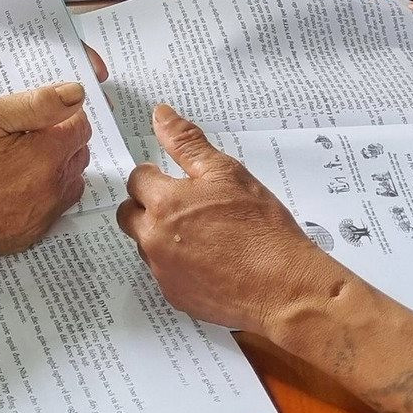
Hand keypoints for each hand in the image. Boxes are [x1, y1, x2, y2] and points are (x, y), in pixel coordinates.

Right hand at [0, 83, 92, 256]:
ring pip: (69, 181)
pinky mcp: (30, 233)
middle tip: (24, 135)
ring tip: (19, 160)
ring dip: (55, 167)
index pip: (81, 125)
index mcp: (46, 154)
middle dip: (59, 139)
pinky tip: (16, 185)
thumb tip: (75, 94)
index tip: (41, 114)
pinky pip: (53, 208)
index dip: (62, 114)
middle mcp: (52, 187)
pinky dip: (43, 194)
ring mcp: (42, 214)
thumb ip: (36, 103)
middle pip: (78, 153)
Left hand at [117, 106, 334, 337]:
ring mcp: (163, 272)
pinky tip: (209, 260)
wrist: (284, 287)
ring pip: (145, 245)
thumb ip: (187, 143)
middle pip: (129, 214)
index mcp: (164, 204)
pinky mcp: (175, 297)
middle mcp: (154, 239)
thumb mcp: (227, 173)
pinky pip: (163, 273)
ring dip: (161, 235)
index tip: (177, 181)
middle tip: (183, 205)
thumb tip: (160, 115)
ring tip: (202, 234)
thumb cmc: (259, 227)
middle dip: (148, 206)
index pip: (137, 179)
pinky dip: (177, 264)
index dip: (156, 176)